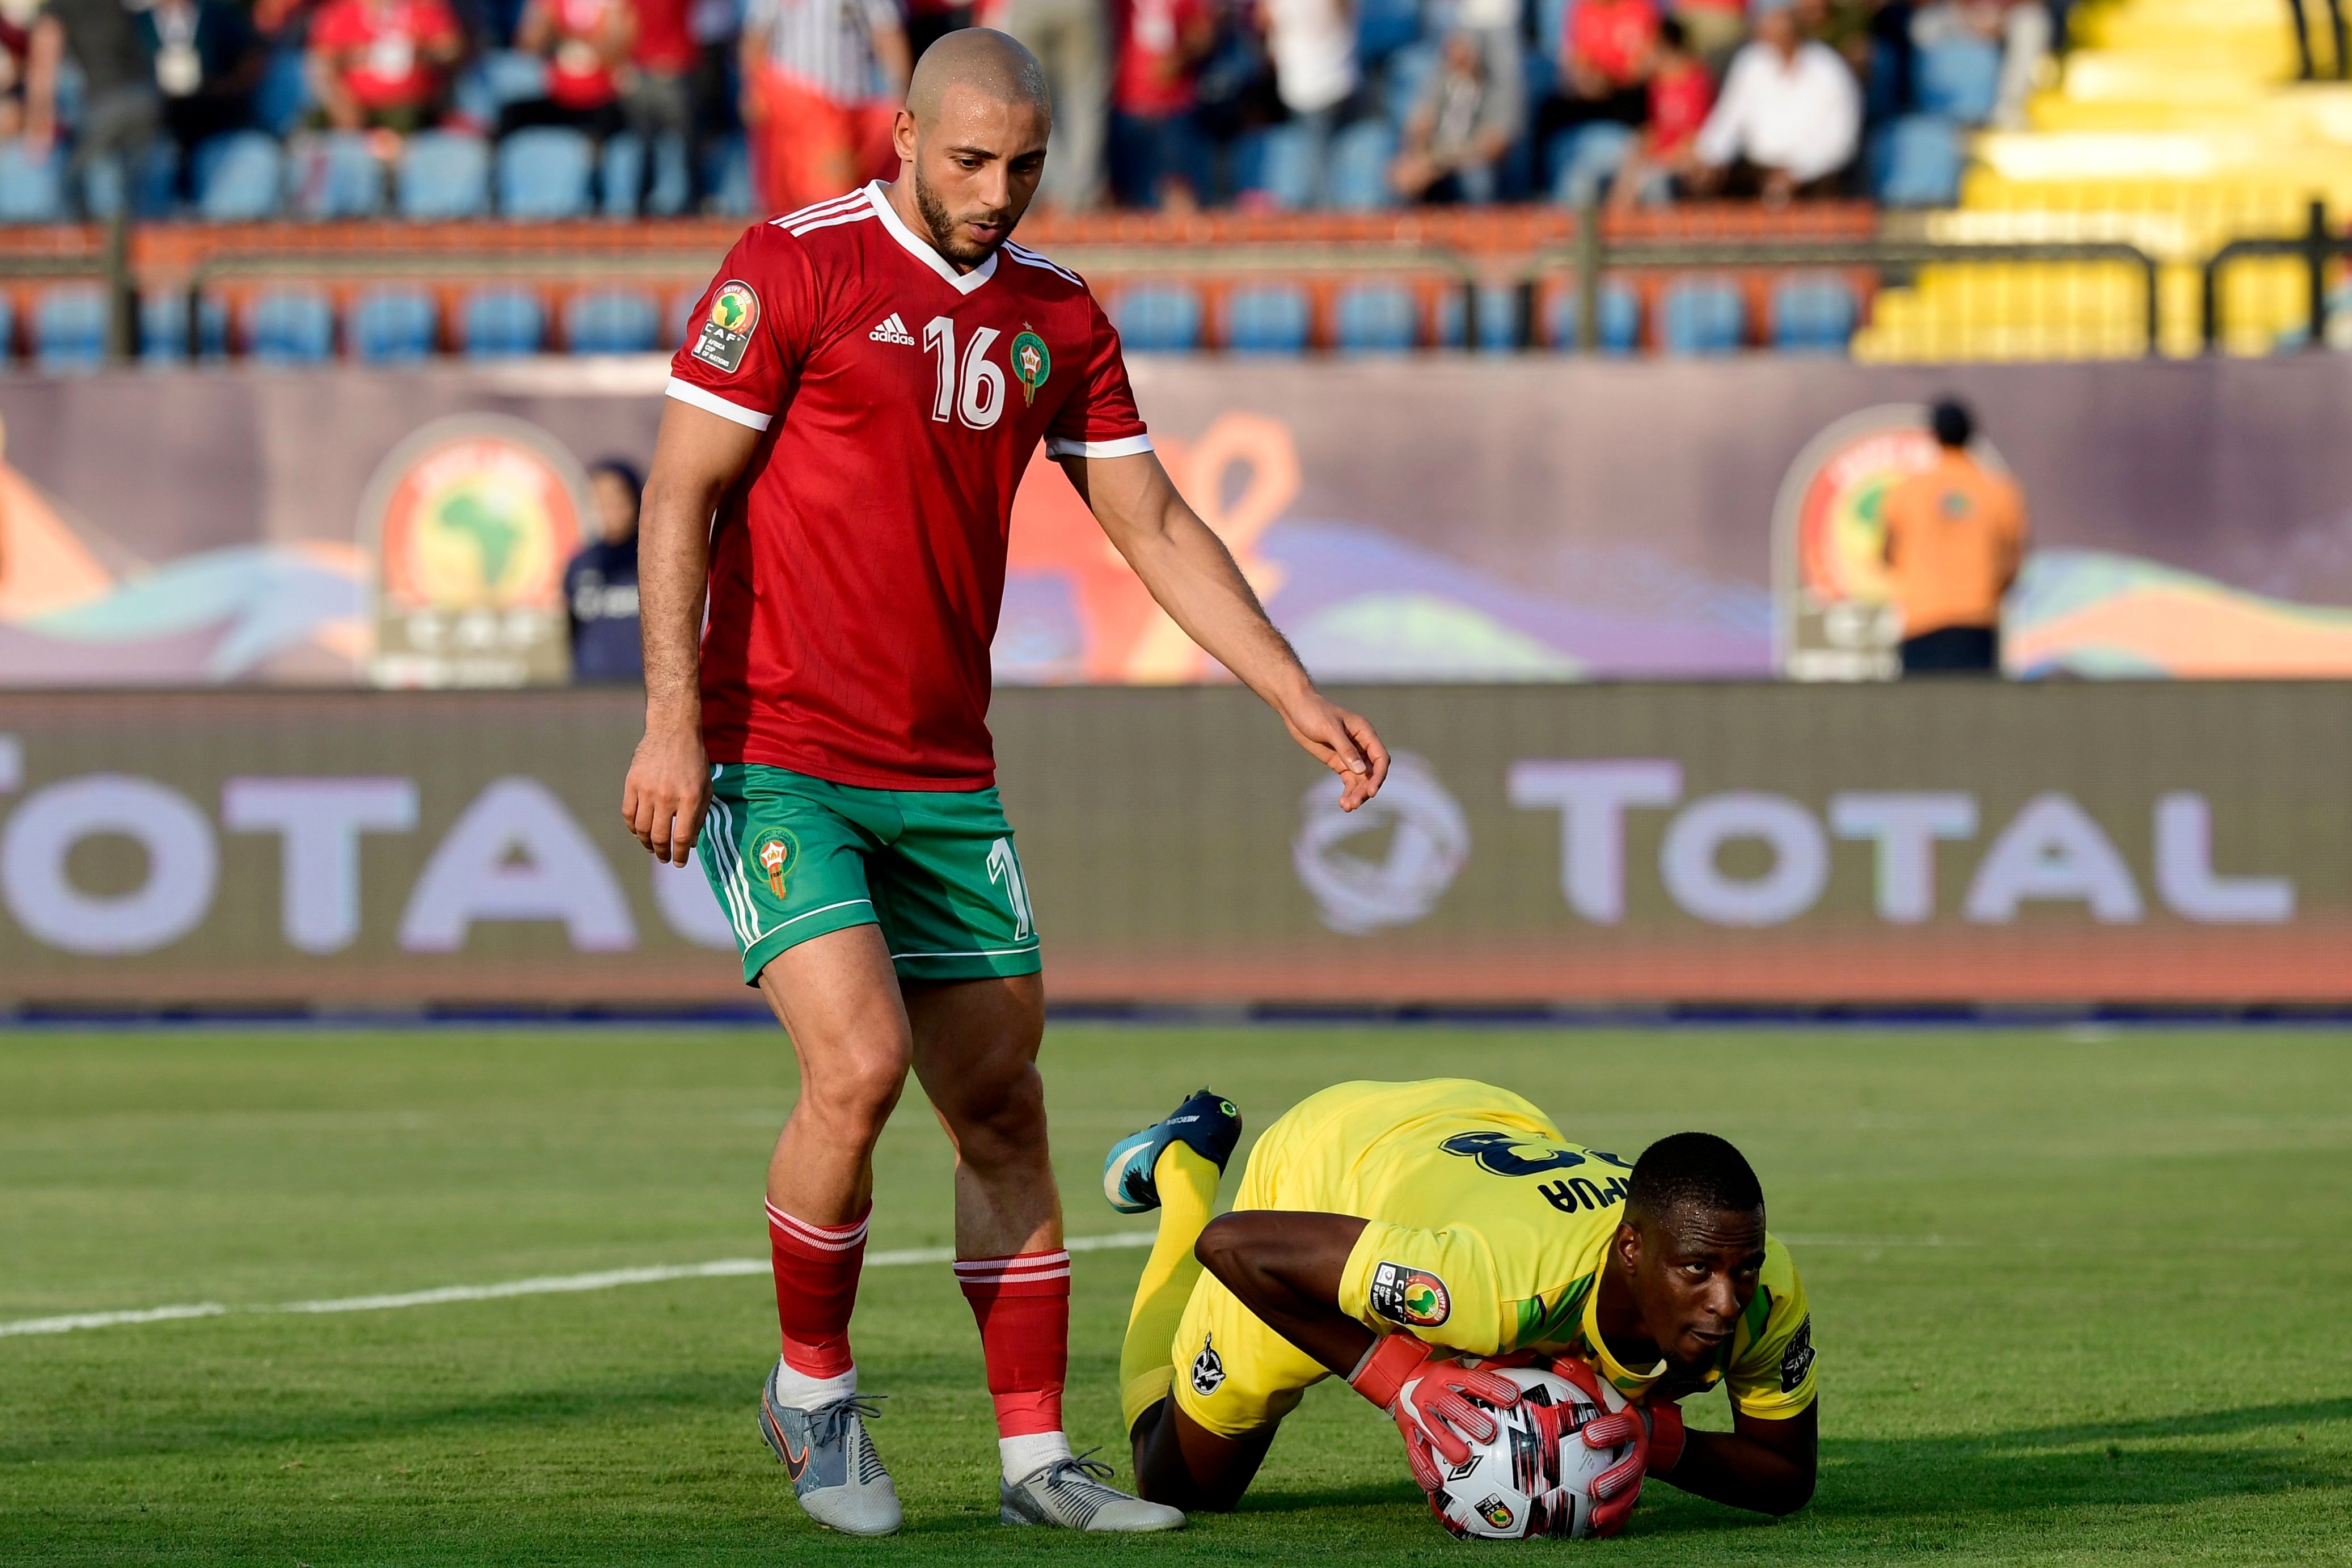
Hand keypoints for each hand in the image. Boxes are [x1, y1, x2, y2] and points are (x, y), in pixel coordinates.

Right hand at [622, 722, 709, 865]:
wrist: (673, 731)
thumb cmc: (694, 761)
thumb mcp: (706, 787)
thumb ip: (700, 816)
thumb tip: (691, 844)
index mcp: (690, 798)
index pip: (683, 837)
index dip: (681, 855)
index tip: (679, 862)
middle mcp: (667, 796)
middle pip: (659, 837)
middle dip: (662, 853)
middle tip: (664, 858)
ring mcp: (647, 790)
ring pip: (641, 828)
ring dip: (646, 843)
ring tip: (652, 847)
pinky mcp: (632, 783)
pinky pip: (628, 813)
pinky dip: (633, 827)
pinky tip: (639, 831)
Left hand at [1281, 690, 1388, 812]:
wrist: (1295, 708)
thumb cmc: (1313, 712)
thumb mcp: (1329, 729)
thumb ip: (1345, 749)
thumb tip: (1361, 771)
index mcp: (1365, 733)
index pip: (1380, 758)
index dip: (1378, 776)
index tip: (1371, 792)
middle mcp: (1361, 745)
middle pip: (1372, 773)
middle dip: (1365, 789)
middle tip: (1354, 804)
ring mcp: (1351, 755)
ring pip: (1361, 780)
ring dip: (1357, 794)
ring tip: (1347, 807)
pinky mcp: (1339, 762)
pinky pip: (1349, 780)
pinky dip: (1348, 792)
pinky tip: (1343, 803)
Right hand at [1349, 1335, 1520, 1491]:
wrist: (1400, 1382)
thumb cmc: (1445, 1380)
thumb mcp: (1464, 1366)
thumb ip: (1494, 1367)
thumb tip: (1532, 1356)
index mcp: (1447, 1375)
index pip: (1472, 1380)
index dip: (1492, 1387)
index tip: (1513, 1397)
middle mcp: (1430, 1393)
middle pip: (1450, 1405)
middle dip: (1469, 1418)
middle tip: (1489, 1433)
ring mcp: (1417, 1415)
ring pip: (1432, 1431)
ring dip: (1447, 1444)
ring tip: (1463, 1459)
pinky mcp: (1408, 1434)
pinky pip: (1414, 1453)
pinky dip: (1424, 1470)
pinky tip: (1436, 1484)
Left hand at [1548, 1358, 1683, 1536]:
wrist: (1641, 1431)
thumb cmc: (1608, 1407)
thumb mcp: (1599, 1390)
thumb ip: (1582, 1377)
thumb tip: (1557, 1361)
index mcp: (1631, 1423)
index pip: (1624, 1427)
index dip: (1609, 1431)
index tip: (1589, 1435)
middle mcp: (1638, 1450)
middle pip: (1633, 1468)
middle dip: (1616, 1478)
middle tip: (1594, 1488)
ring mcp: (1638, 1473)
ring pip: (1632, 1494)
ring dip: (1616, 1507)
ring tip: (1596, 1517)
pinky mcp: (1633, 1490)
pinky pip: (1626, 1509)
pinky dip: (1614, 1521)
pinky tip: (1596, 1531)